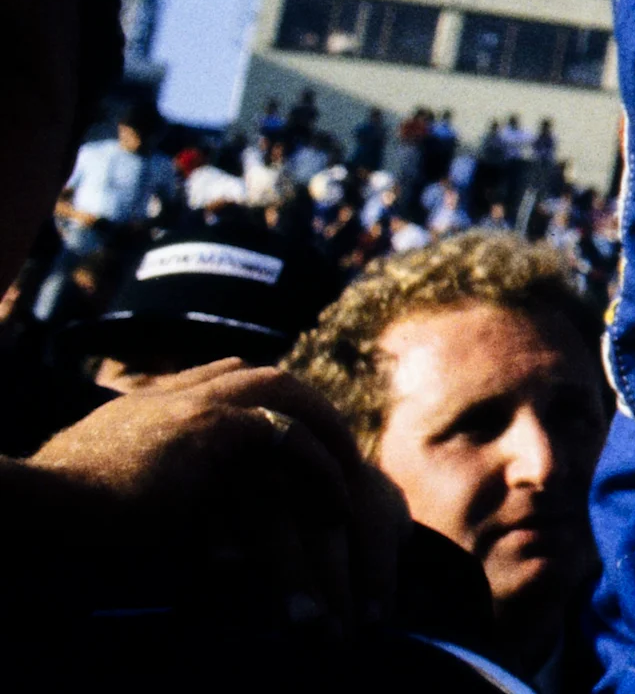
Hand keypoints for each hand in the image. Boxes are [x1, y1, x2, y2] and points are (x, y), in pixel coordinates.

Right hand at [23, 358, 404, 635]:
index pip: (220, 375)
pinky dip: (317, 466)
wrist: (42, 496)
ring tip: (351, 468)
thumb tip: (134, 484)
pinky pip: (287, 440)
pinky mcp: (210, 430)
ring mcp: (195, 404)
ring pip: (286, 397)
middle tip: (338, 441)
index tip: (288, 417)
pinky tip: (336, 494)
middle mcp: (178, 392)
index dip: (259, 394)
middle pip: (265, 377)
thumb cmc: (59, 499)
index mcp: (150, 400)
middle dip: (309, 406)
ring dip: (324, 430)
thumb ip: (123, 461)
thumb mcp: (93, 469)